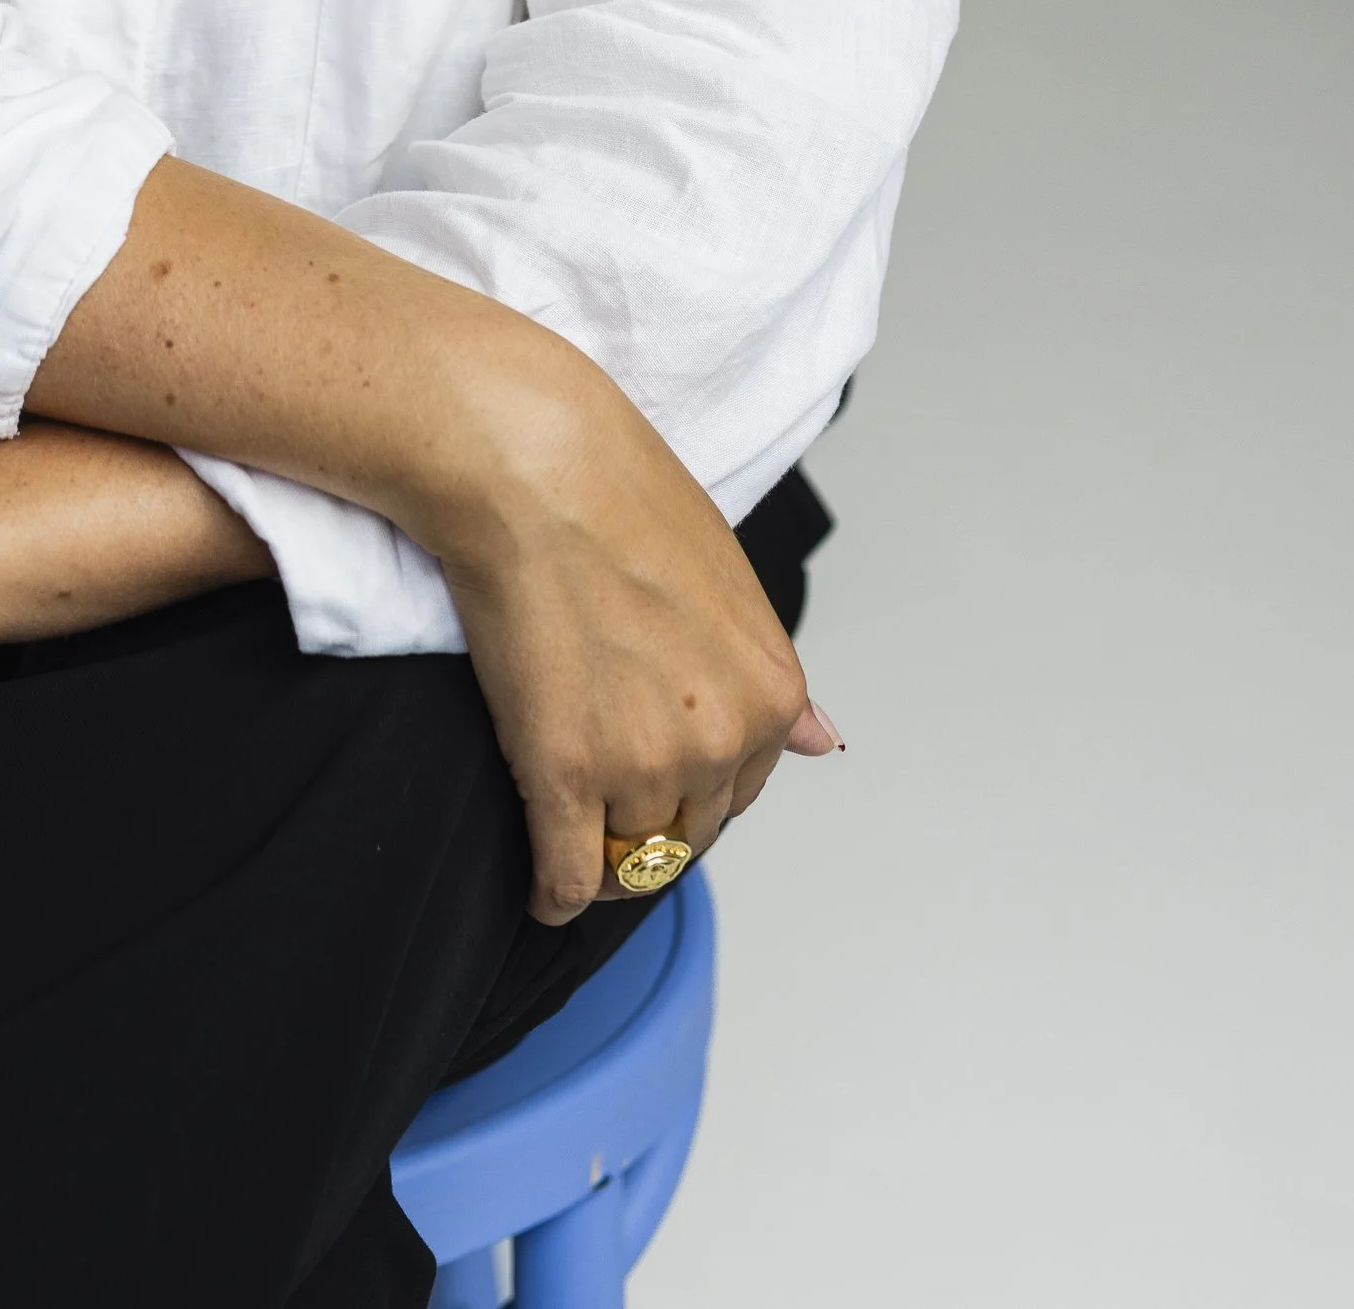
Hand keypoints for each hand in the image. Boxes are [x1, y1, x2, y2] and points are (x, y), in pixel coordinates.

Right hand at [32, 157, 839, 921]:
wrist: (529, 461)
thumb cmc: (617, 492)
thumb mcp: (727, 577)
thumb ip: (769, 677)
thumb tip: (824, 743)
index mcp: (771, 690)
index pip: (749, 786)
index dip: (697, 775)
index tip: (653, 757)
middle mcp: (722, 739)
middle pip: (692, 829)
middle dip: (653, 816)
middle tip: (603, 778)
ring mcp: (643, 763)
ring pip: (631, 856)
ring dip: (602, 850)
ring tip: (569, 819)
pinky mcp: (564, 774)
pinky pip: (568, 877)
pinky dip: (556, 892)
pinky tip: (544, 888)